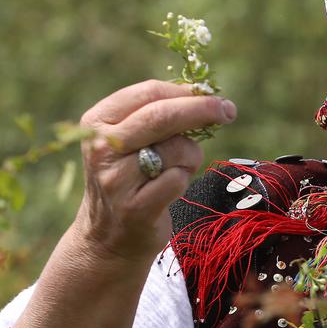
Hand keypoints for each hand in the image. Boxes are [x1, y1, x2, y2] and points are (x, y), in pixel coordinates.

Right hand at [72, 80, 235, 263]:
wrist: (108, 235)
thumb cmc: (130, 177)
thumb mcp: (129, 140)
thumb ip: (157, 115)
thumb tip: (204, 94)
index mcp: (98, 121)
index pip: (149, 93)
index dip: (186, 91)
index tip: (213, 95)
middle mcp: (103, 147)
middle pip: (163, 115)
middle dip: (202, 109)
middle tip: (228, 110)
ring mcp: (117, 179)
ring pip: (177, 149)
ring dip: (190, 157)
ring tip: (175, 169)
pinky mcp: (136, 207)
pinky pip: (178, 179)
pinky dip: (183, 180)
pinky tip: (169, 188)